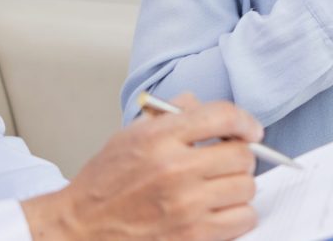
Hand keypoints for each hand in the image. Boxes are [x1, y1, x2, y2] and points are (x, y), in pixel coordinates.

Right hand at [22, 95, 261, 240]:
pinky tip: (220, 209)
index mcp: (159, 138)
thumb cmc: (105, 183)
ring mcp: (185, 205)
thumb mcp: (130, 134)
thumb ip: (168, 114)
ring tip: (220, 186)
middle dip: (241, 155)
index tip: (250, 130)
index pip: (222, 117)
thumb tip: (200, 105)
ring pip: (246, 187)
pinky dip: (238, 214)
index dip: (244, 121)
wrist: (82, 227)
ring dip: (239, 186)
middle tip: (229, 160)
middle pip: (241, 154)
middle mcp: (174, 169)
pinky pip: (243, 219)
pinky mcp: (193, 234)